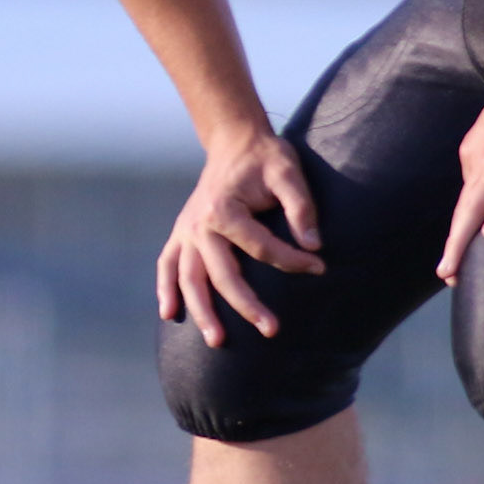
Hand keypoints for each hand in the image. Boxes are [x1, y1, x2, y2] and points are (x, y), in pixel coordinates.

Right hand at [157, 128, 324, 346]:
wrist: (235, 141)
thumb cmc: (265, 158)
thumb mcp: (288, 171)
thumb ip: (301, 207)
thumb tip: (314, 246)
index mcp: (224, 208)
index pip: (260, 247)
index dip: (292, 261)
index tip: (319, 267)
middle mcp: (199, 224)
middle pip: (222, 274)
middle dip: (247, 305)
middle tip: (272, 330)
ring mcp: (186, 231)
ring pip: (189, 278)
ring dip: (202, 311)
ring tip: (218, 341)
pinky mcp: (181, 234)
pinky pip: (167, 265)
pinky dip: (165, 289)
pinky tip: (169, 315)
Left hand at [438, 69, 483, 285]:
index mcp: (477, 148)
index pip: (469, 193)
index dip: (465, 222)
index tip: (463, 244)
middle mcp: (482, 157)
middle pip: (462, 208)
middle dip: (453, 243)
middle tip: (445, 272)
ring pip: (474, 209)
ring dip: (461, 242)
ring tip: (452, 269)